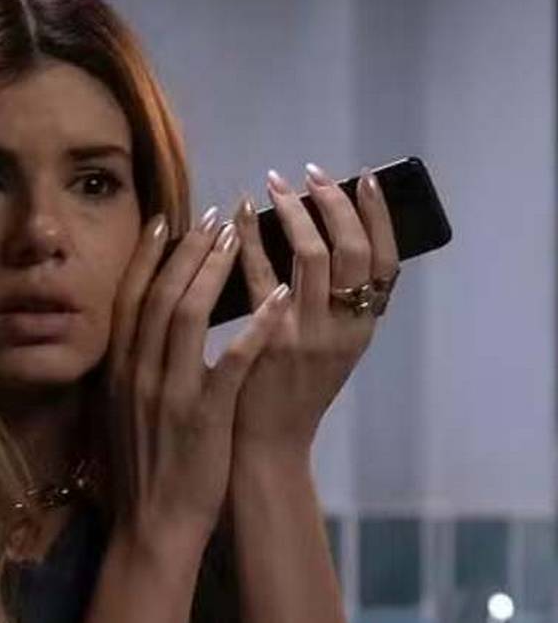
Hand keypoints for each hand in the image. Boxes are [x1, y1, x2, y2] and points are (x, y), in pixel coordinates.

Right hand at [103, 204, 291, 546]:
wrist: (151, 522)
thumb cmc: (142, 466)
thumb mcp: (123, 408)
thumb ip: (132, 366)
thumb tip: (145, 327)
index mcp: (118, 369)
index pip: (130, 297)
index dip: (149, 255)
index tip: (169, 220)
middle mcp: (137, 372)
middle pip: (160, 295)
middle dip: (188, 250)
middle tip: (215, 216)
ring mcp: (168, 392)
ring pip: (186, 316)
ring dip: (214, 271)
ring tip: (241, 237)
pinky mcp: (203, 415)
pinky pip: (231, 360)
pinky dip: (255, 326)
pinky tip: (279, 297)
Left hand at [229, 163, 401, 457]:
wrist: (264, 448)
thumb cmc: (289, 396)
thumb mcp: (328, 353)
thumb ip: (333, 307)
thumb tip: (321, 244)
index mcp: (362, 329)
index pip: (386, 262)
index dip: (379, 216)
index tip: (366, 179)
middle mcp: (343, 329)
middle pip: (352, 250)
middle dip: (334, 204)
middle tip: (312, 174)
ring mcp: (307, 334)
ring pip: (311, 256)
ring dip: (293, 212)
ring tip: (276, 184)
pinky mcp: (267, 341)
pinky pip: (259, 278)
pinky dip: (248, 241)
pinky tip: (235, 218)